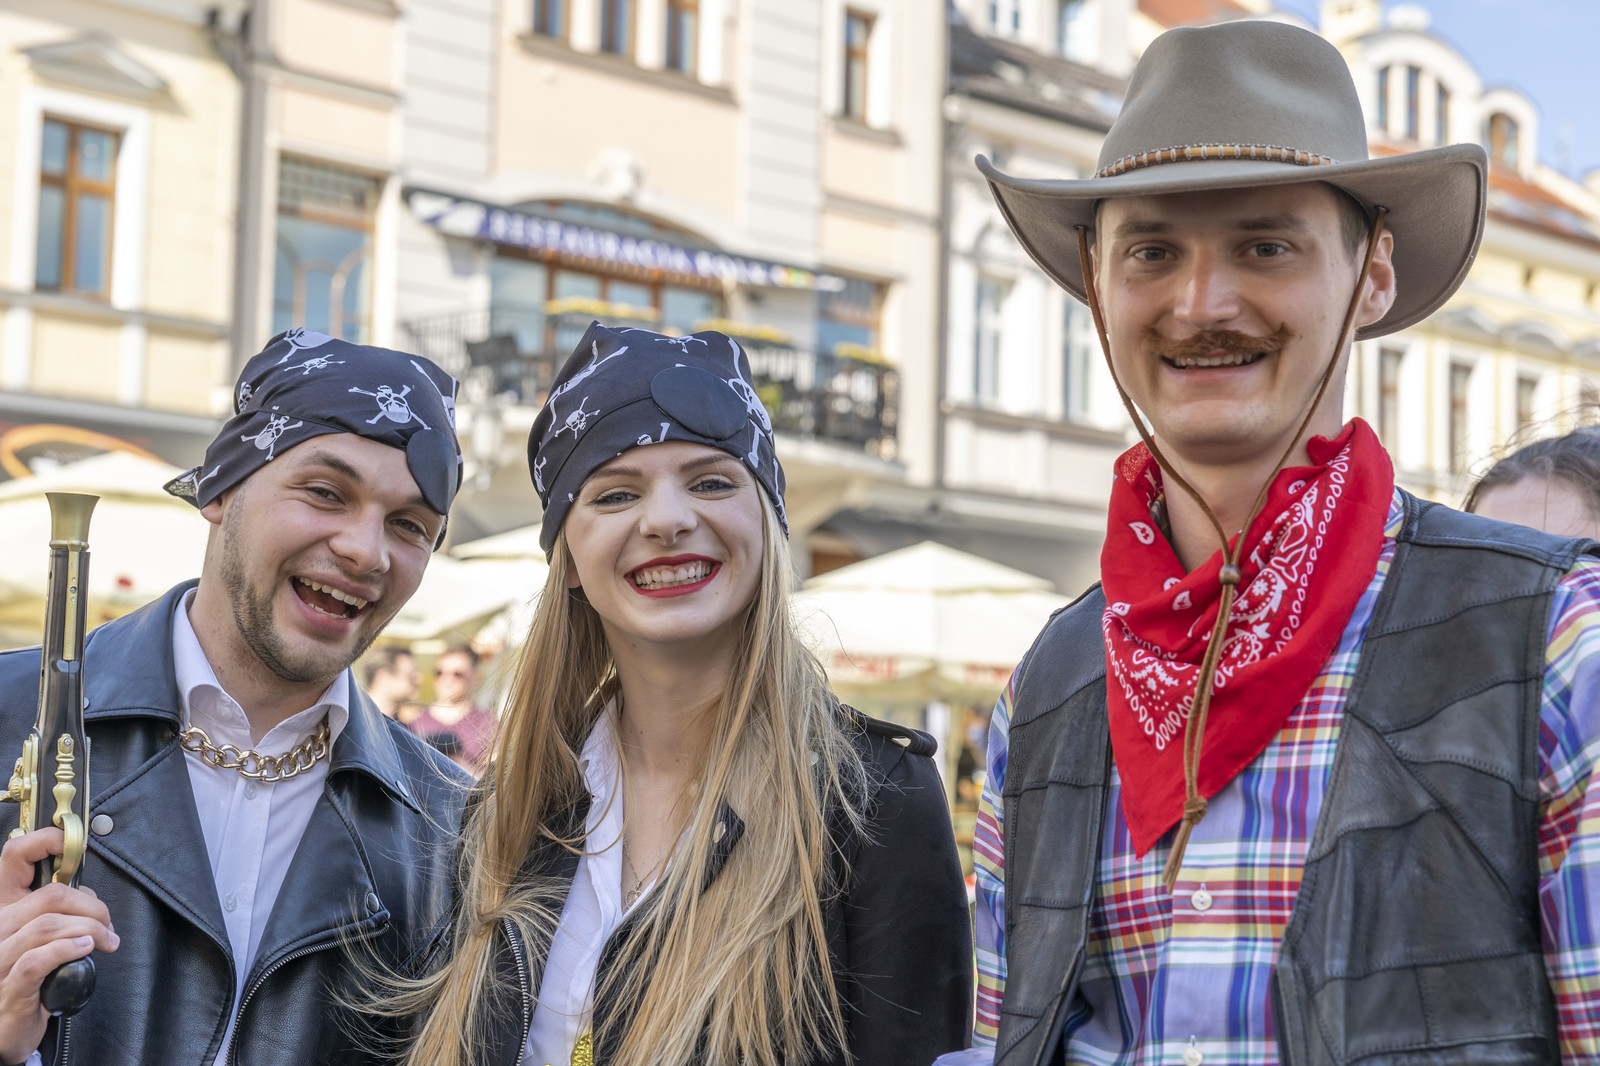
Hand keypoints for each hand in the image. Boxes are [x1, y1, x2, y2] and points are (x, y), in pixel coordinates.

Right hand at [0, 829, 116, 1063]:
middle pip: (49, 895)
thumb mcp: (42, 939)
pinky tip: (86, 949)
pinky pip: (37, 959)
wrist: (8, 1030)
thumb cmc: (30, 981)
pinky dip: (68, 949)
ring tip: (107, 940)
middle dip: (91, 905)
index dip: (43, 842)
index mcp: (4, 909)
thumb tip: (88, 897)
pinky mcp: (9, 987)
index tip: (74, 843)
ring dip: (89, 929)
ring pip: (47, 925)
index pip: (13, 857)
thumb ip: (58, 912)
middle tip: (109, 924)